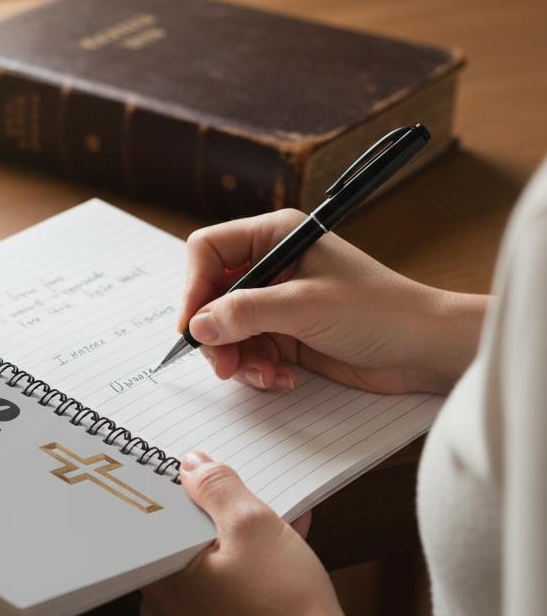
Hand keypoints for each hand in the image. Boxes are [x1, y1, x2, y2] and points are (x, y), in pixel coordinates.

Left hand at [140, 451, 415, 615]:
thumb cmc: (284, 609)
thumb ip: (216, 487)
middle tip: (251, 496)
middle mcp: (165, 607)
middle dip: (221, 511)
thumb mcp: (252, 524)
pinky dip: (252, 563)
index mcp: (158, 580)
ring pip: (211, 561)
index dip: (182, 488)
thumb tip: (194, 467)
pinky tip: (287, 545)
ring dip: (244, 535)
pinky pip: (229, 584)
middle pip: (184, 538)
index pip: (154, 518)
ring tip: (283, 519)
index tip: (205, 474)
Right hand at [179, 210, 487, 394]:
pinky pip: (251, 353)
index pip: (208, 251)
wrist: (424, 348)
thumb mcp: (304, 307)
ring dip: (239, 359)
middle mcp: (273, 265)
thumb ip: (245, 314)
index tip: (191, 327)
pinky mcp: (289, 335)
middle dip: (216, 334)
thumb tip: (197, 326)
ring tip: (266, 376)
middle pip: (212, 296)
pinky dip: (260, 370)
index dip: (193, 288)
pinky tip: (284, 379)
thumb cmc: (379, 311)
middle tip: (224, 365)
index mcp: (276, 236)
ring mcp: (279, 302)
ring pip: (228, 331)